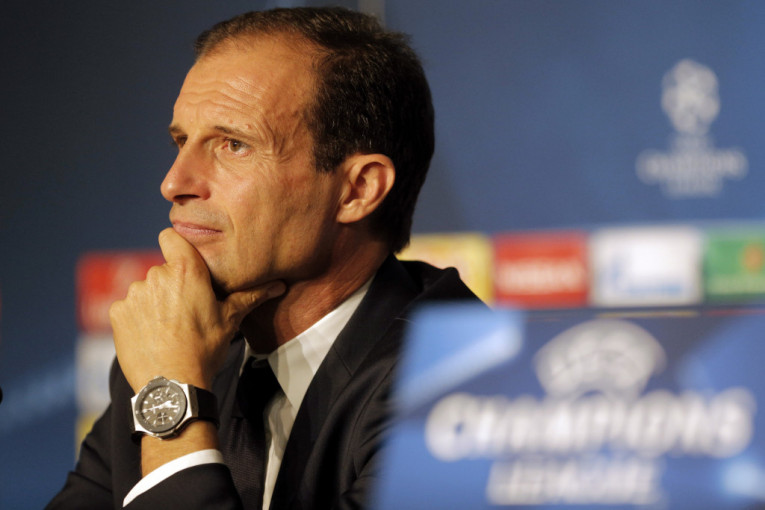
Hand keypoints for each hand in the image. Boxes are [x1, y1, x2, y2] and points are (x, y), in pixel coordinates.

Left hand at [109, 228, 284, 391]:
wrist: (172, 385)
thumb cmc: (204, 349)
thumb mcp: (231, 320)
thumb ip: (251, 296)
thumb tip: (279, 285)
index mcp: (185, 271)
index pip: (170, 236)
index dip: (177, 246)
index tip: (186, 264)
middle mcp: (155, 275)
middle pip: (162, 268)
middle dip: (173, 285)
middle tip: (187, 310)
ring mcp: (134, 294)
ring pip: (146, 289)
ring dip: (155, 302)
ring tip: (169, 327)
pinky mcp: (118, 313)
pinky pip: (129, 307)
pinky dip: (138, 318)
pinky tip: (152, 336)